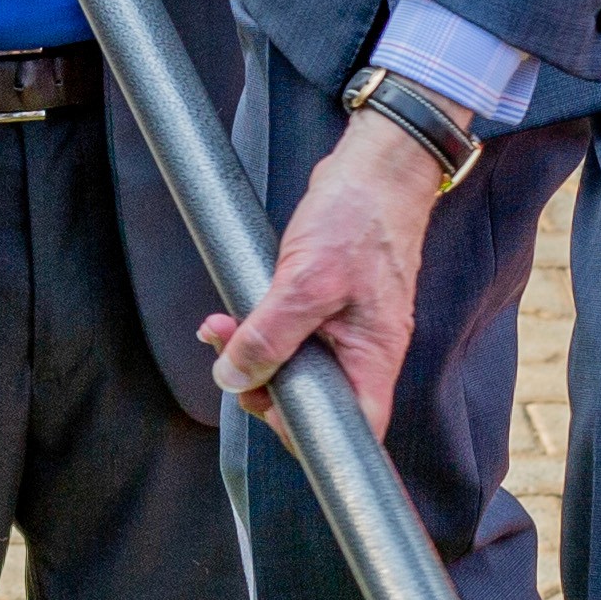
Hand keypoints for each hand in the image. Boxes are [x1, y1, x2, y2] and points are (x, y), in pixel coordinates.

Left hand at [202, 106, 446, 437]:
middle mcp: (364, 350)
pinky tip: (239, 310)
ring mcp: (348, 327)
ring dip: (255, 352)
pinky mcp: (330, 303)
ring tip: (223, 326)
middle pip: (315, 399)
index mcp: (374, 357)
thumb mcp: (306, 280)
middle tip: (229, 356)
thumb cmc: (357, 218)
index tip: (266, 406)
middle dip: (264, 384)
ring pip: (297, 364)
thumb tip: (234, 377)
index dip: (308, 434)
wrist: (376, 165)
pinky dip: (263, 326)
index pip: (354, 429)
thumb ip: (269, 335)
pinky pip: (293, 333)